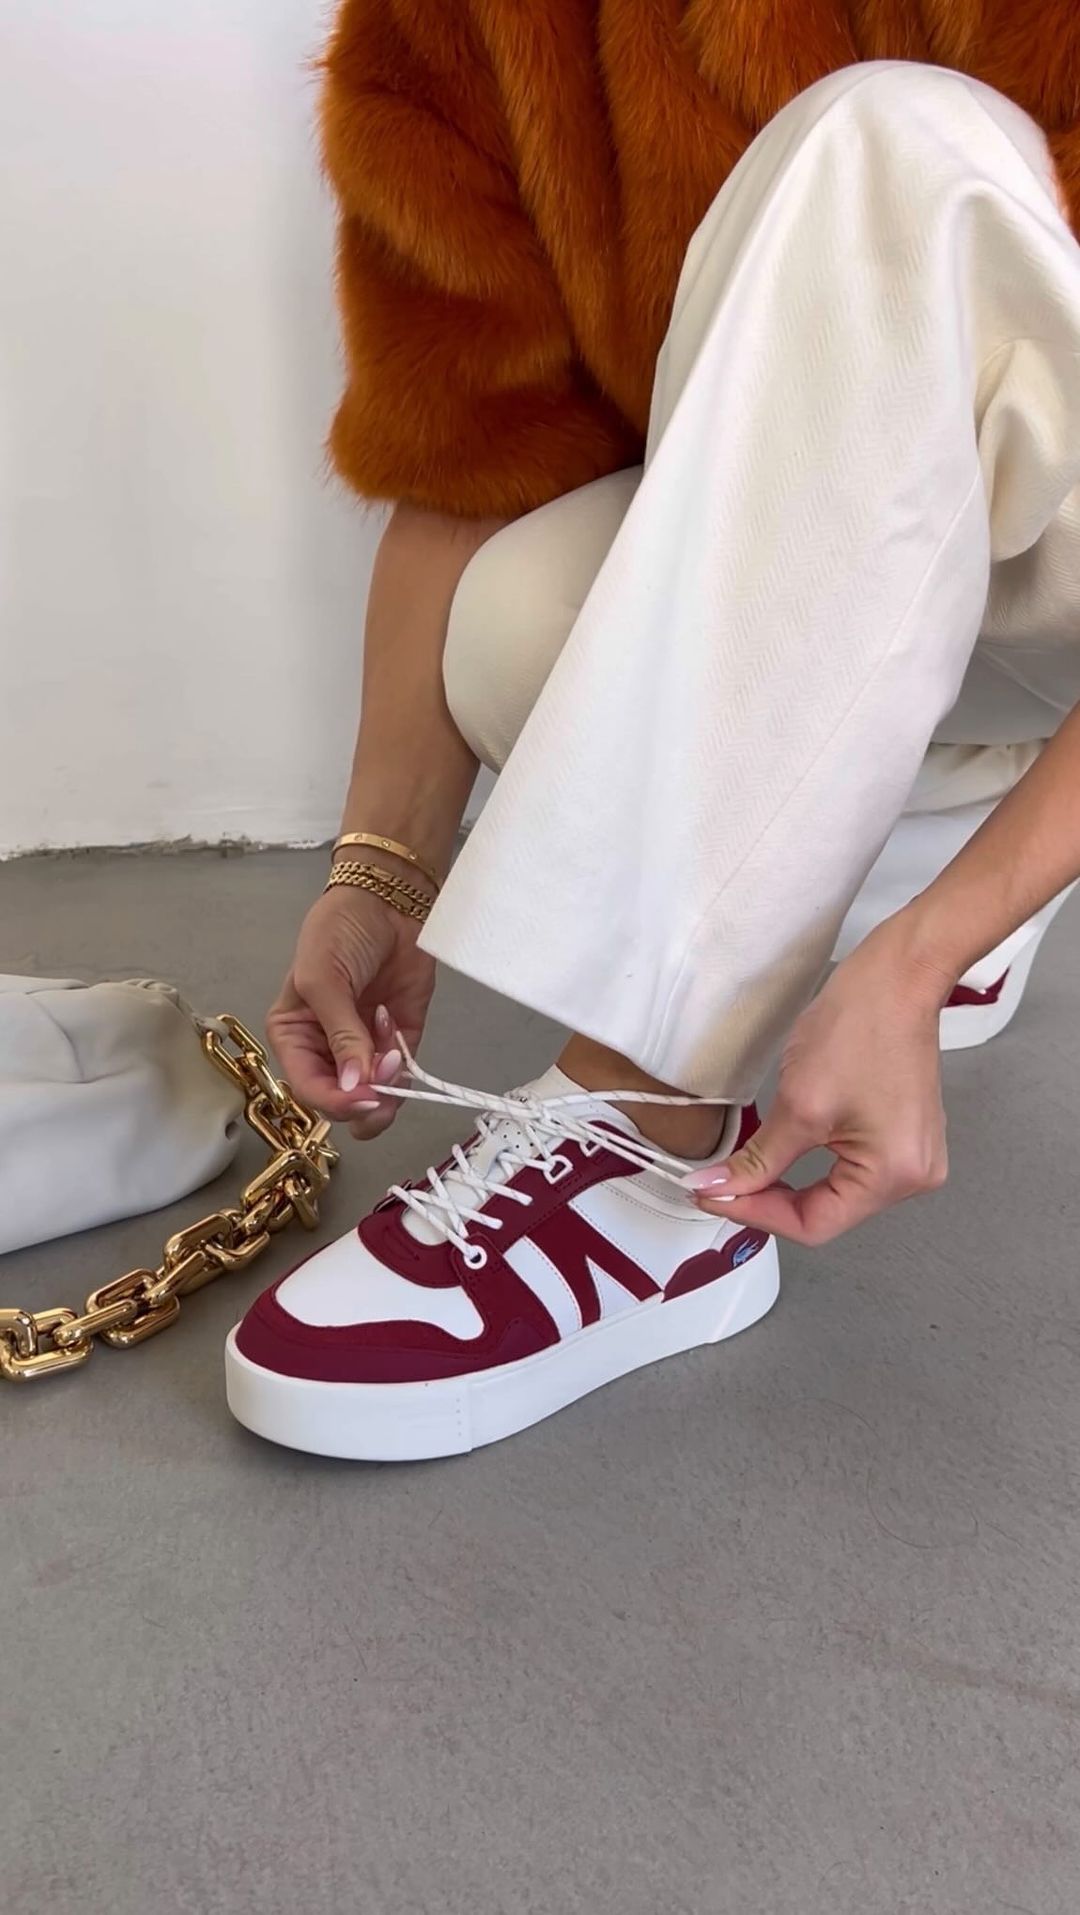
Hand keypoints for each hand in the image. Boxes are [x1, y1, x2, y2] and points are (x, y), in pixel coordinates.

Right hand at [267, 886, 434, 1139]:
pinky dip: (404, 1065)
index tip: (363, 1098)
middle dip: (365, 1097)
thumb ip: (340, 1034)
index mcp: (294, 1036)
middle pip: (342, 1101)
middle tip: (384, 1077)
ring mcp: (364, 1047)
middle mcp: (326, 1049)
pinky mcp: (399, 1040)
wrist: (388, 901)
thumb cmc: (339, 931)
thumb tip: (354, 1085)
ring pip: (375, 1097)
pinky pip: (402, 1074)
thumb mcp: (324, 979)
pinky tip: (394, 1024)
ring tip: (393, 1050)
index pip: (309, 1088)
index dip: (335, 1101)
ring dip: (387, 1085)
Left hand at [687, 921, 951, 1243]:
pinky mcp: (902, 1137)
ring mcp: (912, 1157)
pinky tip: (783, 1155)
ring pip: (835, 1193)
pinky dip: (812, 1166)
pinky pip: (850, 1169)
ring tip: (746, 1170)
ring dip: (788, 1184)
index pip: (813, 1225)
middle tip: (719, 1186)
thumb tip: (720, 1190)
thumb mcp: (798, 1104)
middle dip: (768, 1200)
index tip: (714, 1198)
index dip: (756, 1213)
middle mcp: (914, 1177)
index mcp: (894, 1175)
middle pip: (826, 1213)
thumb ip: (758, 1159)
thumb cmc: (862, 1026)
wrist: (896, 978)